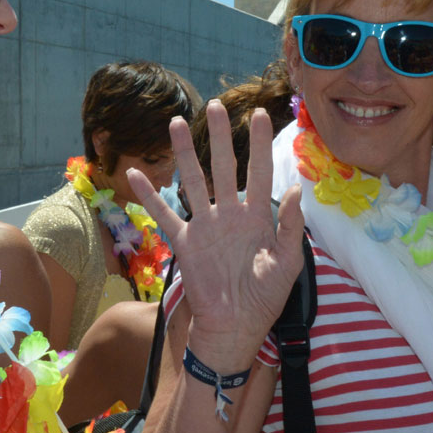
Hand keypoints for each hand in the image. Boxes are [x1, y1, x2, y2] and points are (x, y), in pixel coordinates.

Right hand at [127, 100, 304, 374]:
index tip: (260, 115)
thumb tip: (296, 189)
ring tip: (177, 123)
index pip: (259, 171)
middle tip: (215, 107)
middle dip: (220, 137)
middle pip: (224, 167)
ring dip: (185, 153)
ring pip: (193, 181)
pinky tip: (136, 175)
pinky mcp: (185, 243)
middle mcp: (230, 215)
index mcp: (257, 217)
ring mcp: (205, 226)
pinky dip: (150, 197)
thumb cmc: (266, 297)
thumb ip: (292, 226)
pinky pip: (165, 215)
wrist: (236, 326)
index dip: (260, 144)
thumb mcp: (288, 262)